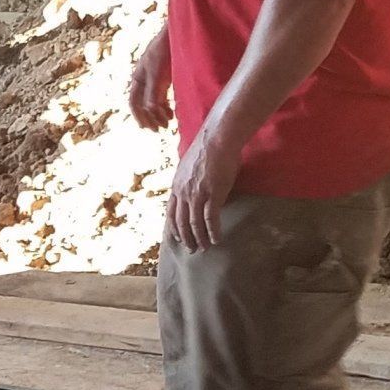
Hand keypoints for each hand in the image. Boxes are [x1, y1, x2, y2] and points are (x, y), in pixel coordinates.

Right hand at [129, 31, 173, 132]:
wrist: (178, 34)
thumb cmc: (164, 51)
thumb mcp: (157, 73)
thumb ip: (153, 92)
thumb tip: (150, 111)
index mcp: (137, 78)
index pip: (134, 102)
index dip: (139, 116)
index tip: (147, 128)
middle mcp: (144, 80)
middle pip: (143, 104)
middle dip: (150, 118)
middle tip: (159, 130)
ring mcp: (155, 79)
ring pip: (154, 102)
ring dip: (158, 114)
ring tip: (168, 124)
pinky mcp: (166, 78)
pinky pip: (162, 97)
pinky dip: (166, 107)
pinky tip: (172, 113)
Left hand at [166, 119, 242, 251]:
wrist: (218, 139)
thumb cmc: (207, 149)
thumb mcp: (189, 166)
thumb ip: (189, 181)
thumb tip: (194, 191)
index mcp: (177, 185)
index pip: (171, 212)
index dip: (174, 228)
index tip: (178, 238)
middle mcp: (183, 192)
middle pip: (181, 222)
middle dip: (186, 238)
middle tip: (192, 249)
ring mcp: (197, 194)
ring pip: (195, 223)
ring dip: (199, 238)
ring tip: (205, 248)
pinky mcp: (213, 194)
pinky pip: (211, 219)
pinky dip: (213, 231)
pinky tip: (216, 239)